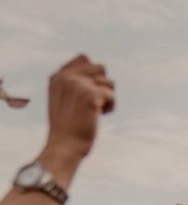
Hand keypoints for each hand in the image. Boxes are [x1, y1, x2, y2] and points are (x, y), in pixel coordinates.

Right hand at [40, 55, 114, 170]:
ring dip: (108, 97)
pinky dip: (110, 107)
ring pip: (109, 82)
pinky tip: (100, 116)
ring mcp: (77, 84)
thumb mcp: (63, 100)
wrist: (64, 146)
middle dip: (103, 86)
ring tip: (97, 110)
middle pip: (100, 68)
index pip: (84, 58)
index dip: (93, 75)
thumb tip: (98, 69)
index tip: (88, 93)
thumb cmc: (67, 128)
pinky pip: (111, 95)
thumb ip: (73, 83)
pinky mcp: (90, 95)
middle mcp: (66, 77)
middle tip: (95, 102)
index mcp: (58, 77)